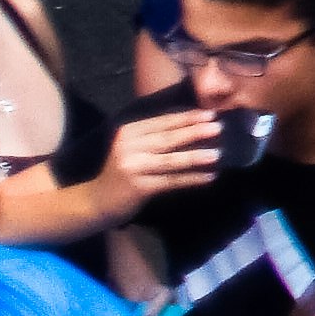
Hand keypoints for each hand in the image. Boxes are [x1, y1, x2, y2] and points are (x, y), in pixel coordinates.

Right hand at [106, 104, 227, 202]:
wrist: (95, 202)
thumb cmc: (121, 173)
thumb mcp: (132, 149)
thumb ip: (154, 136)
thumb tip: (193, 125)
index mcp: (129, 132)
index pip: (162, 121)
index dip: (187, 117)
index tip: (210, 113)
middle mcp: (129, 147)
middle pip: (168, 137)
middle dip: (195, 131)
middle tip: (219, 126)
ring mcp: (132, 167)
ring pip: (171, 160)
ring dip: (196, 156)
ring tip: (218, 154)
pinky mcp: (138, 187)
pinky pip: (171, 181)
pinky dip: (192, 179)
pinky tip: (209, 177)